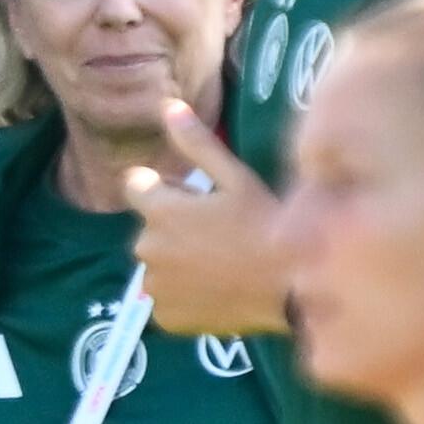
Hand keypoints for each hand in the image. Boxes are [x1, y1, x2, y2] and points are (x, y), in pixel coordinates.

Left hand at [124, 99, 293, 338]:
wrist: (288, 288)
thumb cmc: (266, 225)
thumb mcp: (236, 178)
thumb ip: (196, 144)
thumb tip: (166, 106)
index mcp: (158, 210)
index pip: (135, 185)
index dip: (164, 187)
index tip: (194, 196)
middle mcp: (146, 249)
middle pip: (150, 226)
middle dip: (173, 224)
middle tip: (219, 231)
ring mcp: (154, 287)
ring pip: (158, 262)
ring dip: (177, 259)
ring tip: (220, 260)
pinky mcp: (165, 317)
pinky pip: (166, 297)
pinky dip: (184, 292)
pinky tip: (216, 287)